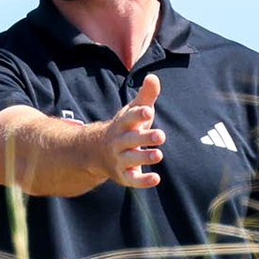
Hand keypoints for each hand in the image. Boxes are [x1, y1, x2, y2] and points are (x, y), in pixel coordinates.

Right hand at [93, 73, 165, 188]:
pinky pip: (132, 179)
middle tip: (161, 136)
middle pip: (130, 139)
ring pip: (131, 158)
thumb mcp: (132, 111)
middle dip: (144, 137)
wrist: (97, 153)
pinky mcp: (123, 175)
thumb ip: (145, 96)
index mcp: (122, 125)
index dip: (138, 114)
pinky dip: (142, 181)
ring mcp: (120, 159)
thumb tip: (153, 77)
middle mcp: (119, 142)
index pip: (129, 118)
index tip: (148, 111)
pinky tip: (155, 179)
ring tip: (158, 155)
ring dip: (144, 157)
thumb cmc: (124, 129)